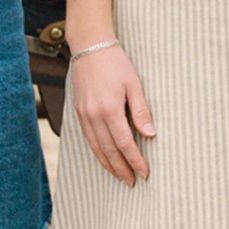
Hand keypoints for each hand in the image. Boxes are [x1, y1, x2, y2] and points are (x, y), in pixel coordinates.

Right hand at [69, 45, 153, 185]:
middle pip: (109, 151)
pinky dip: (97, 152)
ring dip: (108, 164)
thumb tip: (150, 134)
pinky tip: (105, 158)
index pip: (125, 144)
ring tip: (119, 176)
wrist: (90, 46)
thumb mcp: (134, 84)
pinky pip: (88, 138)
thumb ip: (141, 111)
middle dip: (121, 169)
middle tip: (132, 182)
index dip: (135, 161)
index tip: (144, 173)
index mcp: (110, 109)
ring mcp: (84, 115)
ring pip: (96, 148)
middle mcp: (94, 116)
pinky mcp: (78, 112)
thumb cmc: (115, 62)